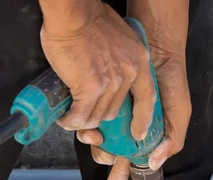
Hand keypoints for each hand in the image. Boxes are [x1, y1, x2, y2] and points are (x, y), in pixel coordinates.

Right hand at [39, 2, 159, 179]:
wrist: (73, 13)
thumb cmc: (89, 18)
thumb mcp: (120, 38)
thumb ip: (120, 58)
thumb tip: (111, 73)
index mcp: (139, 61)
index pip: (147, 98)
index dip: (143, 119)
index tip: (138, 133)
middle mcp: (130, 74)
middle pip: (115, 110)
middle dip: (99, 115)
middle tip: (85, 114)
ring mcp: (111, 83)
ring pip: (98, 115)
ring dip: (83, 119)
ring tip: (71, 117)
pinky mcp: (91, 89)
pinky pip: (81, 115)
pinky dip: (71, 120)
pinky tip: (64, 118)